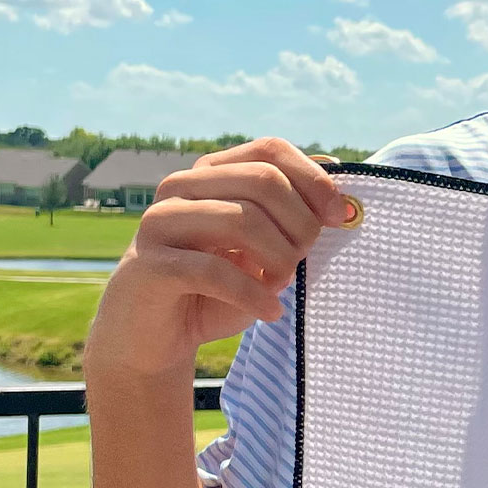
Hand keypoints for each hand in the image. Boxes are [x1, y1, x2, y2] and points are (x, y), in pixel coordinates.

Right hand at [86, 137, 354, 381]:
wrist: (153, 336)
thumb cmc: (216, 289)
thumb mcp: (262, 248)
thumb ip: (291, 214)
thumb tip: (337, 178)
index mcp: (210, 173)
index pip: (270, 150)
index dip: (313, 179)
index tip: (339, 217)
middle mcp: (181, 187)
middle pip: (263, 181)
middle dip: (300, 223)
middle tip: (304, 258)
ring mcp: (160, 222)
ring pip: (242, 220)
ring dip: (279, 258)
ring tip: (282, 284)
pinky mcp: (149, 265)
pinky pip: (215, 271)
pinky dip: (253, 294)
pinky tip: (270, 310)